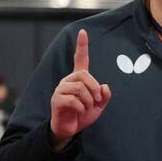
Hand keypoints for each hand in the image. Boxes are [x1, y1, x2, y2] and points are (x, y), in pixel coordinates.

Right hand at [49, 29, 110, 150]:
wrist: (70, 129)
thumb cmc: (83, 114)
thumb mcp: (99, 105)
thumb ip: (105, 95)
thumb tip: (104, 87)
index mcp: (79, 78)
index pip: (80, 58)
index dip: (82, 45)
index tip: (83, 31)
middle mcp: (68, 80)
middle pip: (85, 76)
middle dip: (94, 90)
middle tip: (95, 101)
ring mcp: (61, 89)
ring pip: (80, 89)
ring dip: (88, 101)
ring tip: (86, 108)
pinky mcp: (56, 99)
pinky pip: (74, 100)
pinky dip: (82, 108)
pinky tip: (79, 112)